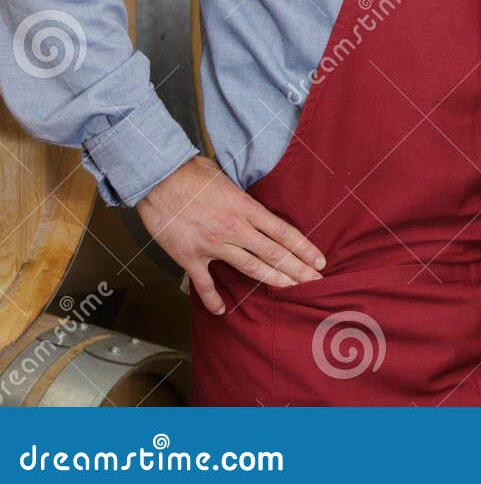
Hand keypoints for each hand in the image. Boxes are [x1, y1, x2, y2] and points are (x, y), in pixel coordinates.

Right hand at [134, 155, 326, 314]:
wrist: (157, 178)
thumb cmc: (192, 173)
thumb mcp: (229, 180)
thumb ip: (244, 199)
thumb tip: (255, 208)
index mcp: (246, 208)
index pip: (284, 232)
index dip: (304, 248)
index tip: (320, 261)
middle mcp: (235, 228)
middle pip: (274, 253)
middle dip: (298, 269)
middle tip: (316, 281)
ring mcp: (213, 244)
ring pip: (250, 267)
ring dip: (272, 280)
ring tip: (292, 290)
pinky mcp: (190, 256)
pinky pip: (204, 283)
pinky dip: (213, 298)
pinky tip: (222, 311)